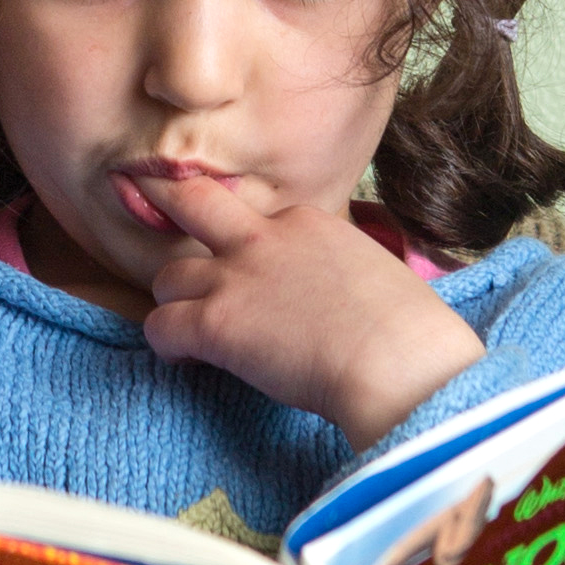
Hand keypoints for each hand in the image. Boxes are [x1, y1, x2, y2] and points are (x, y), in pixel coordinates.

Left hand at [137, 187, 481, 450]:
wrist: (400, 360)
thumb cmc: (409, 332)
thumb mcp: (373, 273)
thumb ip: (337, 270)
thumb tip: (335, 299)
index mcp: (307, 222)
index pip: (258, 221)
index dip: (249, 248)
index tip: (257, 277)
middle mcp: (264, 238)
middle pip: (192, 203)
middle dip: (169, 208)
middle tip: (156, 223)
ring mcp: (235, 278)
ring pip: (168, 276)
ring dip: (175, 302)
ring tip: (192, 329)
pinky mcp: (216, 323)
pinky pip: (160, 326)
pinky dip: (166, 344)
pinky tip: (186, 359)